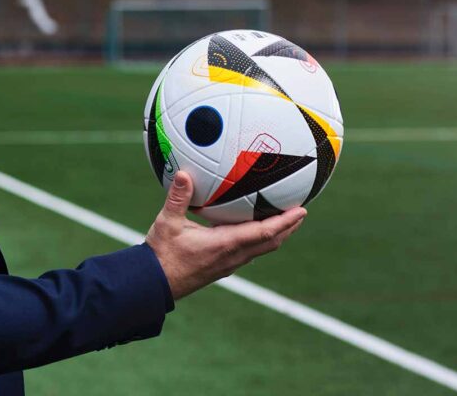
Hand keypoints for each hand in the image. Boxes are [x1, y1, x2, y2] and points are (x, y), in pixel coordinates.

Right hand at [144, 171, 305, 299]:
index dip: (285, 222)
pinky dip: (259, 239)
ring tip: (283, 220)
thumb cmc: (162, 254)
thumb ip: (177, 198)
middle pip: (270, 242)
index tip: (302, 211)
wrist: (154, 283)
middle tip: (300, 212)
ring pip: (261, 249)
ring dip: (276, 234)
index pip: (264, 233)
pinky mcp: (222, 266)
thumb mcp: (167, 222)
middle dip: (288, 227)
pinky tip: (251, 230)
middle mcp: (233, 256)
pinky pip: (249, 252)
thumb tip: (183, 173)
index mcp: (225, 244)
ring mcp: (229, 264)